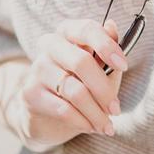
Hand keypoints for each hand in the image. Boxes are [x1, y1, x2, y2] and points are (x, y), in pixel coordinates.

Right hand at [4, 18, 126, 150]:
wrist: (47, 115)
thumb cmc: (80, 84)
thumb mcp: (100, 67)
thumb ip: (108, 49)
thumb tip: (111, 26)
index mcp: (68, 31)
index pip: (86, 29)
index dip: (106, 46)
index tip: (124, 65)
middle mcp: (50, 44)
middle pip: (81, 62)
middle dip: (103, 89)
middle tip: (116, 109)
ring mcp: (38, 68)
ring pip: (74, 91)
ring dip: (95, 112)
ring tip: (107, 126)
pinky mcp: (30, 93)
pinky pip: (63, 109)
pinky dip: (82, 121)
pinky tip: (91, 128)